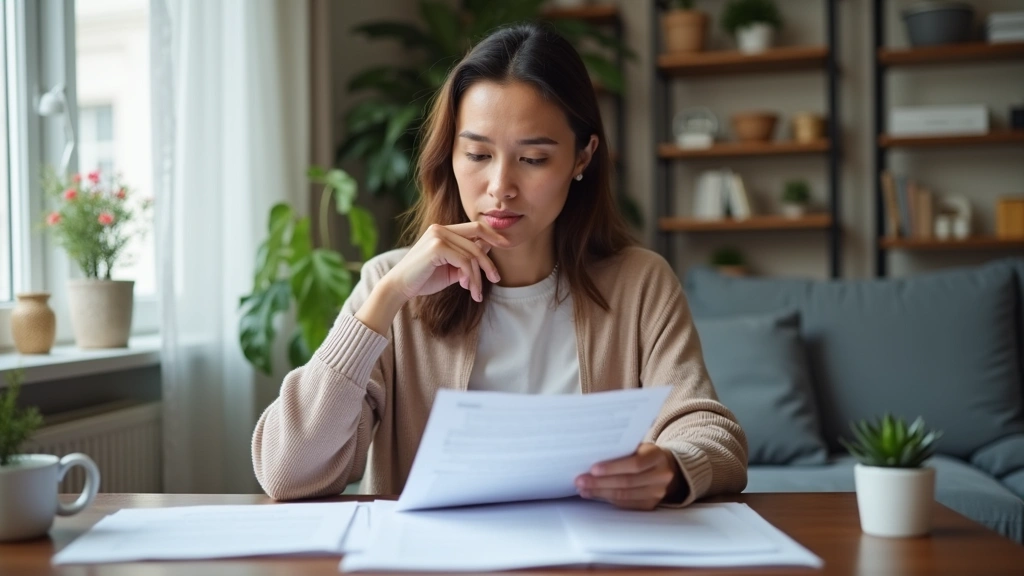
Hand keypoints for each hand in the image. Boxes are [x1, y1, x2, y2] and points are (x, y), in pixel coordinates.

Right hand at [355, 222, 508, 335]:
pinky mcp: (436, 247)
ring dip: (478, 277)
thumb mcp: (452, 268)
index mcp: (443, 230)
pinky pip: (464, 262)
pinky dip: (470, 277)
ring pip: (472, 254)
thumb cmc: (424, 279)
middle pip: (478, 236)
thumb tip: (488, 248)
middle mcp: (441, 228)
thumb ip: (467, 259)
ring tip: (476, 294)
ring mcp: (438, 235)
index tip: (506, 245)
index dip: (493, 235)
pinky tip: (468, 289)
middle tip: (496, 278)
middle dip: (489, 258)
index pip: (475, 228)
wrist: (400, 287)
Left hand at [574, 443, 684, 510]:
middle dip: (600, 482)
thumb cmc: (645, 454)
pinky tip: (594, 495)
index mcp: (657, 456)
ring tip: (583, 489)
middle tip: (580, 481)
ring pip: (624, 495)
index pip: (635, 464)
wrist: (665, 467)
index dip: (613, 467)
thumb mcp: (639, 447)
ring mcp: (657, 493)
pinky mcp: (650, 505)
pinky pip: (626, 504)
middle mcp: (661, 476)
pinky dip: (608, 499)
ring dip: (600, 493)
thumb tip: (591, 457)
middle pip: (627, 482)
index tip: (593, 469)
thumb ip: (622, 451)